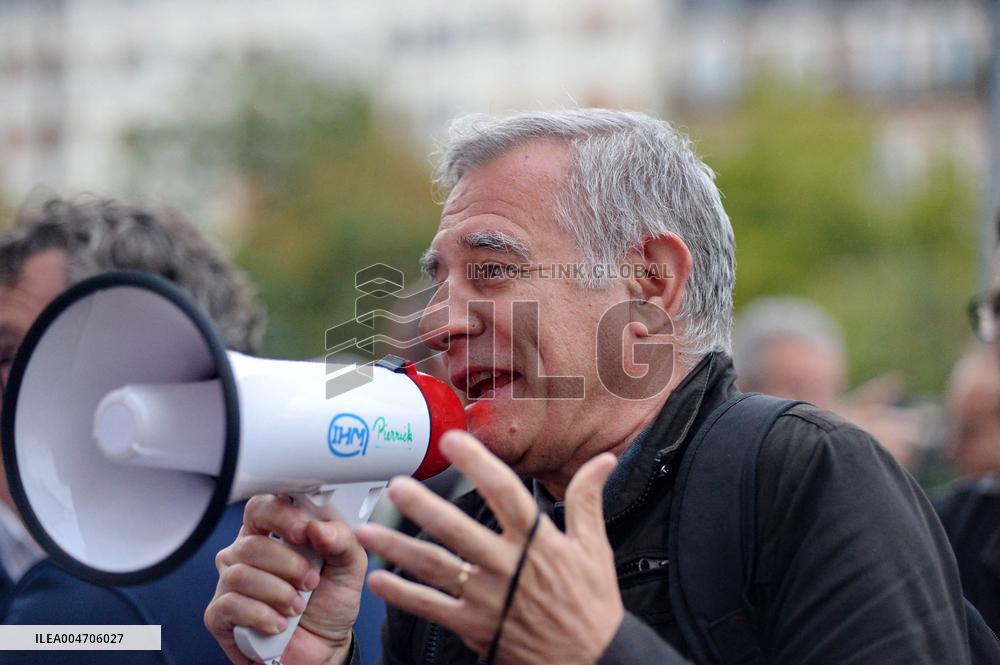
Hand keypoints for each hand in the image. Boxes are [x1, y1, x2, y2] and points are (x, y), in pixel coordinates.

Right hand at [205, 495, 367, 664]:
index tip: (304, 531)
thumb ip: (342, 540)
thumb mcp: (349, 566)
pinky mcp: (219, 614)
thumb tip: (319, 527)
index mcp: (273, 533)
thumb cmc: (330, 602)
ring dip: (277, 593)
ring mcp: (229, 583)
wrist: (324, 648)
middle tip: (310, 581)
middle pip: (251, 544)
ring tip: (297, 606)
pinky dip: (261, 615)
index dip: (280, 516)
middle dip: (288, 565)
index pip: (262, 507)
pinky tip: (279, 624)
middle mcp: (245, 554)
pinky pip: (230, 604)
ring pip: (240, 575)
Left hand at [356, 430, 623, 664]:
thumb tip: (603, 460)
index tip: (453, 440)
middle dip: (424, 506)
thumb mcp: (596, 548)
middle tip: (396, 484)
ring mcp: (488, 598)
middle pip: (458, 529)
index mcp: (538, 541)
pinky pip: (432, 608)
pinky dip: (403, 595)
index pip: (504, 492)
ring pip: (436, 567)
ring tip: (367, 530)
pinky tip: (378, 579)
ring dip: (398, 547)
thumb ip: (588, 499)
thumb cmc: (592, 604)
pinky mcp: (475, 627)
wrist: (593, 662)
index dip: (477, 463)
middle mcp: (508, 565)